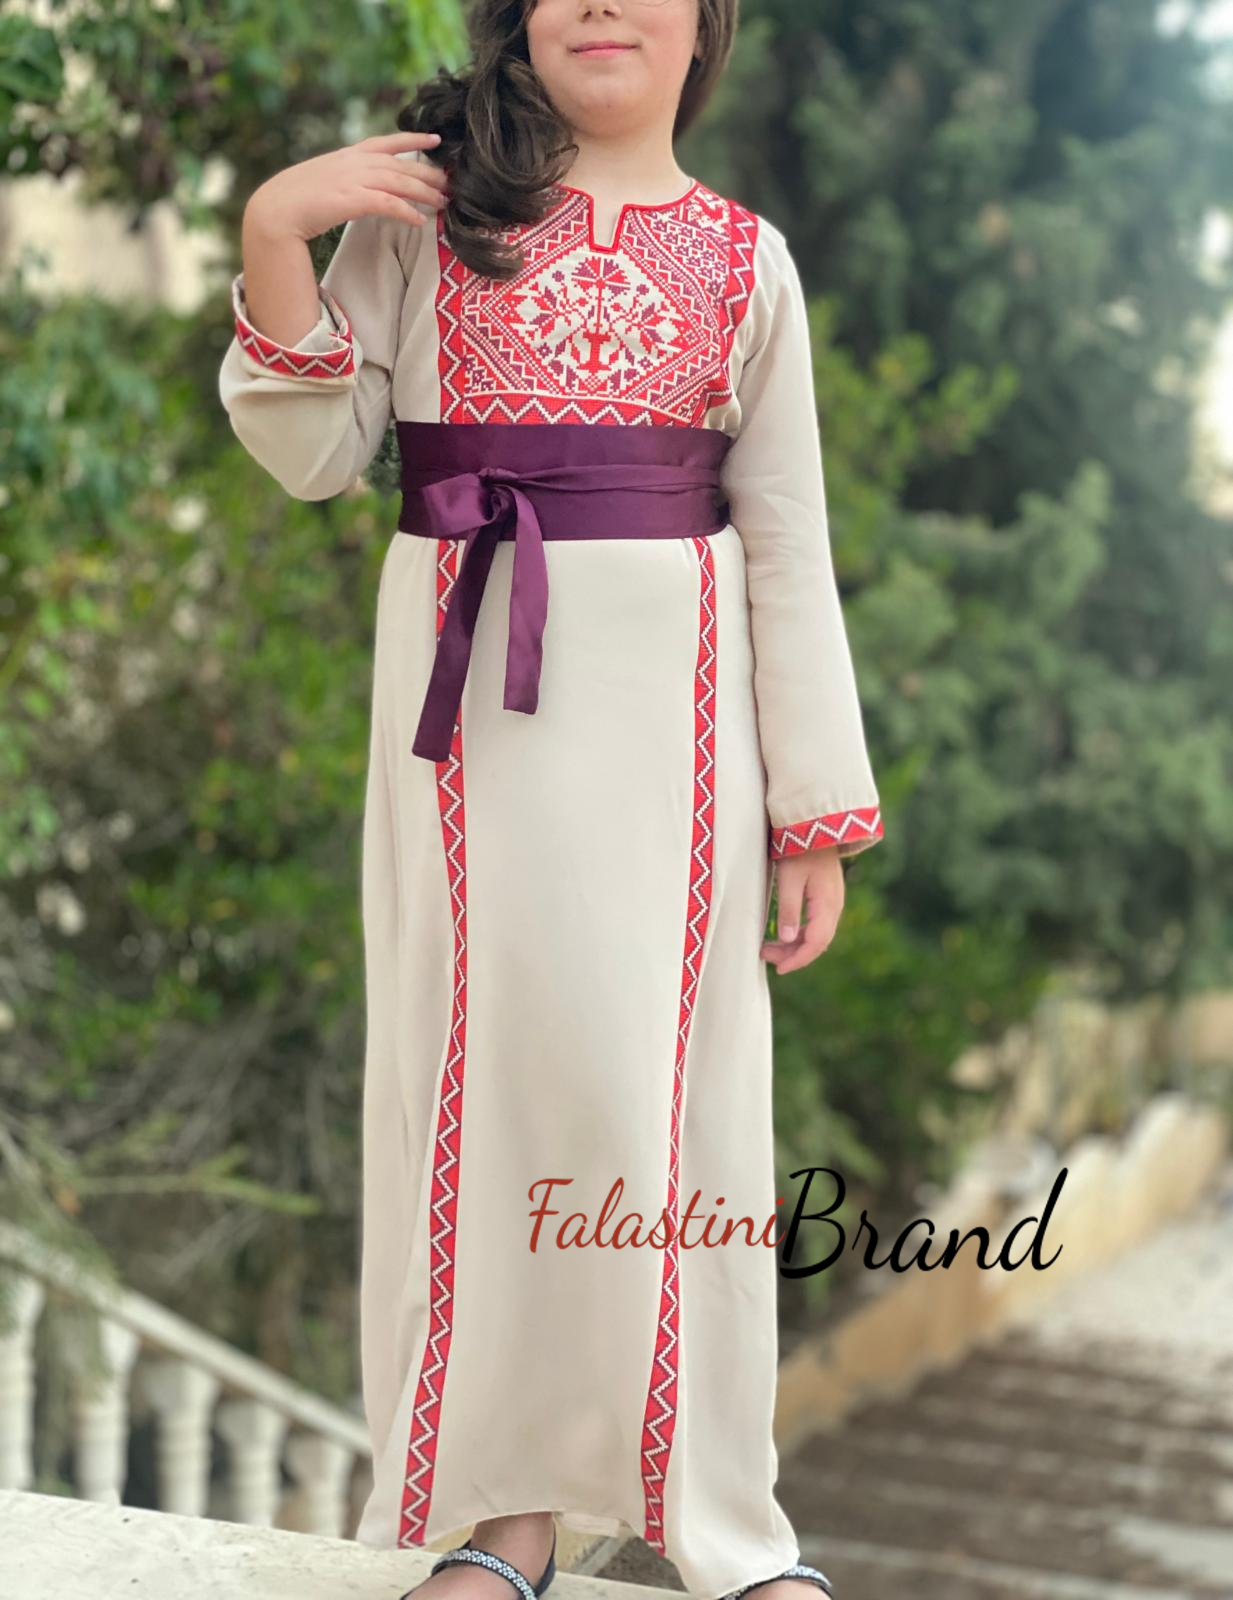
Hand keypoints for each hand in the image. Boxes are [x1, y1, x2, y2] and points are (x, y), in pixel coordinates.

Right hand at [244, 130, 450, 242]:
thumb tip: (364, 189)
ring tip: (443, 203)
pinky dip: (406, 212)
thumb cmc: (298, 200)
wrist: (275, 209)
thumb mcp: (326, 180)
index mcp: (349, 155)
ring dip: (424, 192)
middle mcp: (354, 162)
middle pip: (401, 164)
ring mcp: (353, 179)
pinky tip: (420, 221)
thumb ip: (348, 179)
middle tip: (450, 183)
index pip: (387, 141)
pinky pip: (387, 204)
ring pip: (399, 182)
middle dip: (428, 173)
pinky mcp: (351, 200)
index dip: (413, 139)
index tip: (435, 138)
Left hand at [760, 845, 844, 973]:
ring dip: (794, 944)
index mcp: (828, 905)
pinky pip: (816, 923)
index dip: (798, 959)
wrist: (815, 826)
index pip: (816, 943)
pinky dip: (800, 933)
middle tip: (766, 956)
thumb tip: (788, 939)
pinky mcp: (826, 896)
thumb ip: (789, 909)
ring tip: (769, 947)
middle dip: (793, 954)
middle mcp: (834, 906)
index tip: (779, 969)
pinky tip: (784, 934)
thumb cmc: (800, 850)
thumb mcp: (789, 879)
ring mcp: (832, 901)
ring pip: (816, 933)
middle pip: (817, 942)